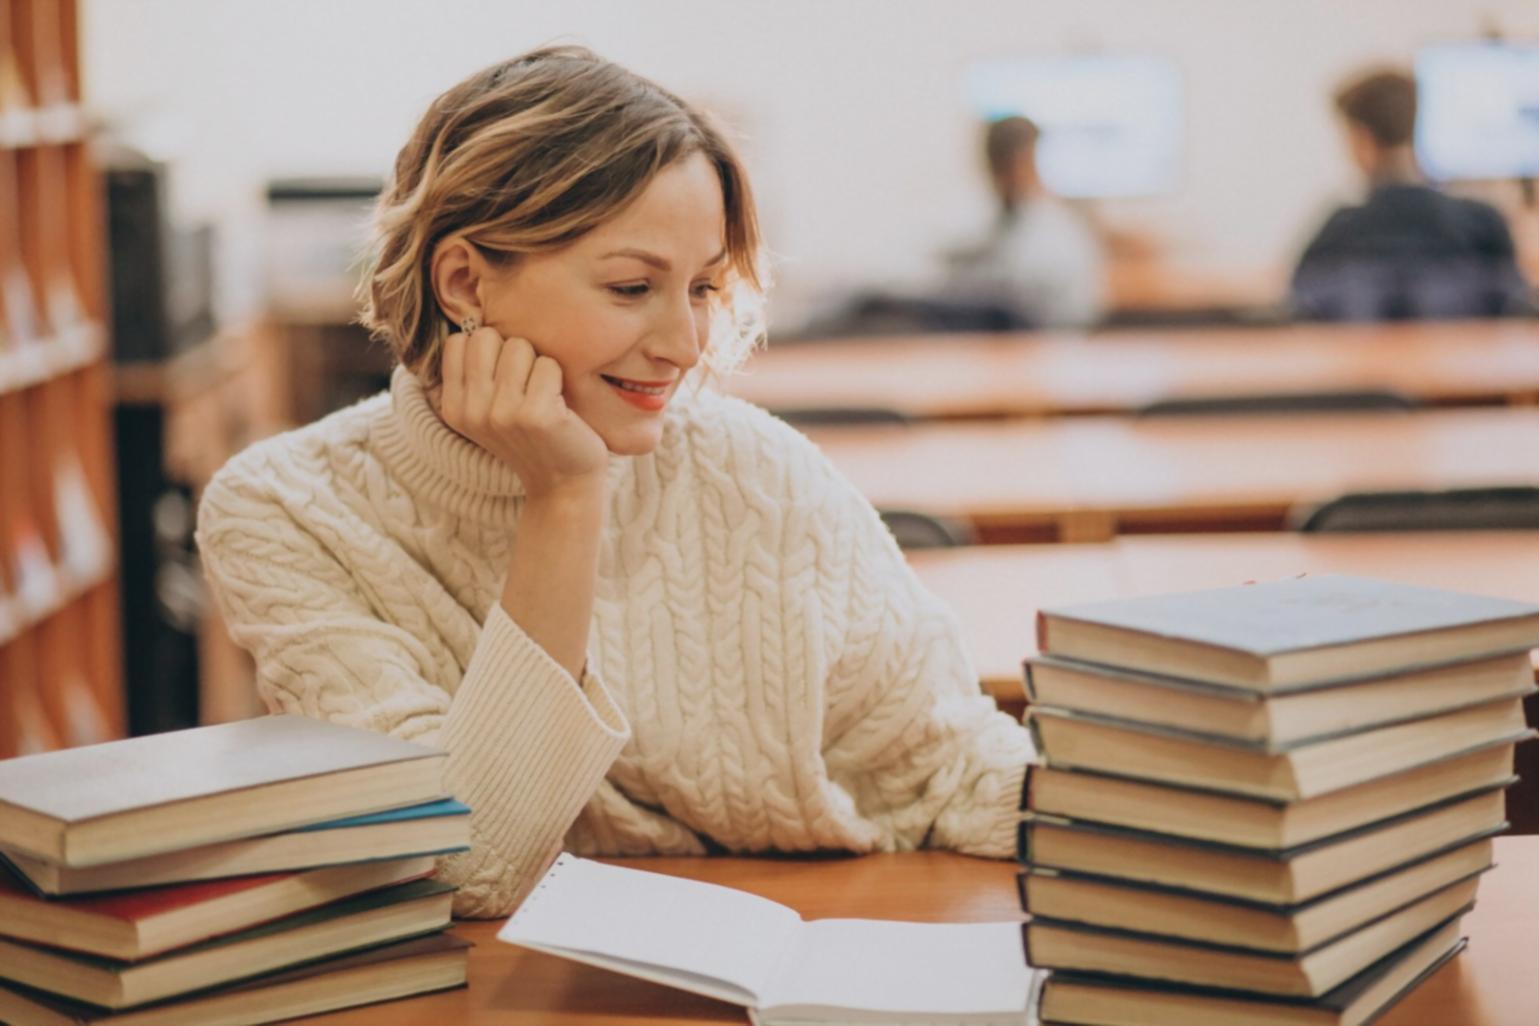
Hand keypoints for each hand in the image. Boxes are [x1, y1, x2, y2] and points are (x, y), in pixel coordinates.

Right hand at [438, 326, 609, 500]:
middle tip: (526, 387)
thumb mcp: (489, 408)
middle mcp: (471, 411)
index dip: (488, 349)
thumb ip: (476, 371)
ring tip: (542, 397)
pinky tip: (558, 409)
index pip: (459, 341)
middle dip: (513, 352)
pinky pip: (549, 365)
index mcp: (453, 406)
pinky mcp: (535, 415)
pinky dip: (559, 381)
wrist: (563, 483)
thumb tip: (472, 316)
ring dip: (538, 366)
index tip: (503, 378)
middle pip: (487, 336)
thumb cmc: (532, 435)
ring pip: (521, 347)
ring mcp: (502, 414)